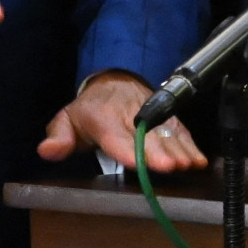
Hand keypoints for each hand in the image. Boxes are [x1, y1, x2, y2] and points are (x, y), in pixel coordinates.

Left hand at [40, 70, 207, 170]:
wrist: (115, 81)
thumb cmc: (90, 110)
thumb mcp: (67, 119)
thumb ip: (59, 137)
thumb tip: (47, 150)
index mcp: (102, 117)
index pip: (115, 135)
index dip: (127, 149)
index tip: (138, 161)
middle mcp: (131, 114)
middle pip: (147, 134)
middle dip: (160, 150)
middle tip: (172, 165)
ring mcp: (152, 114)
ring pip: (167, 131)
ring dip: (180, 148)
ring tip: (189, 164)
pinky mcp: (167, 117)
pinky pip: (180, 130)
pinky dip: (191, 144)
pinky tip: (199, 160)